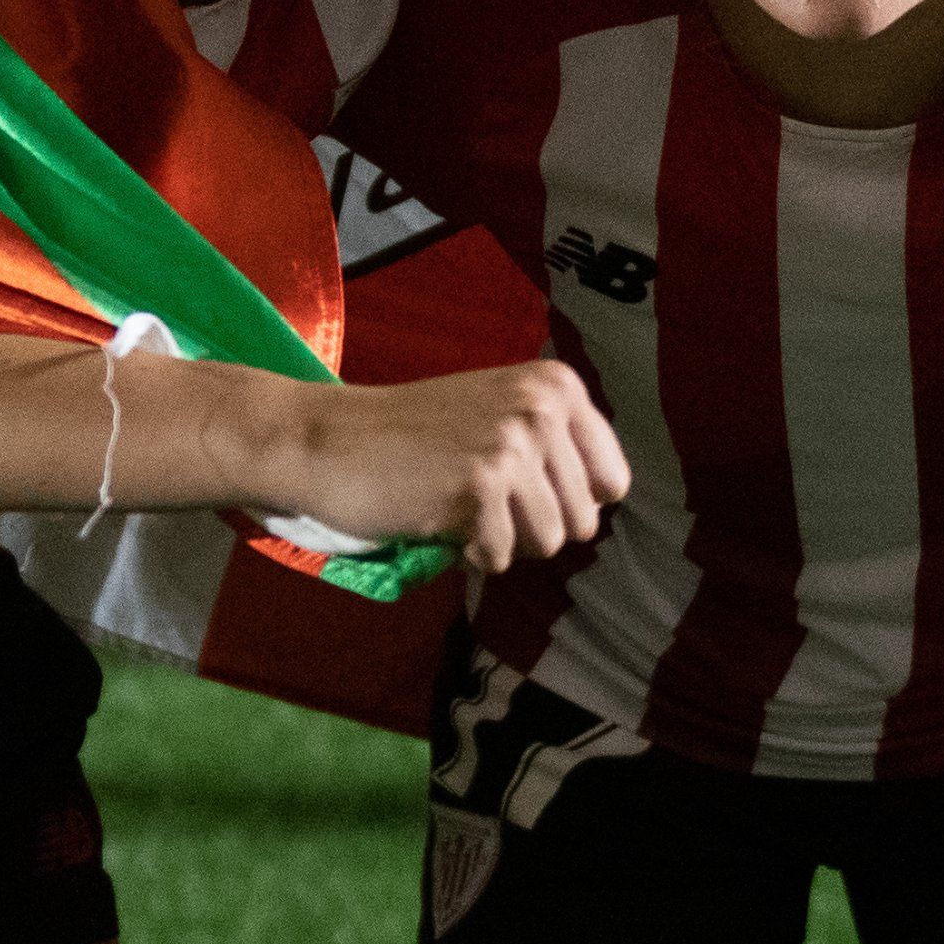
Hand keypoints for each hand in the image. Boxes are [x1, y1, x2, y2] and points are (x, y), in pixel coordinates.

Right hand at [244, 362, 633, 573]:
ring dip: (503, 539)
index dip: (567, 500)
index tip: (520, 485)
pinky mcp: (479, 487)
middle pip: (584, 520)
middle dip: (534, 526)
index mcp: (557, 386)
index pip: (613, 481)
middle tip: (479, 496)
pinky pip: (502, 556)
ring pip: (549, 543)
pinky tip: (437, 515)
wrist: (330, 437)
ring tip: (458, 503)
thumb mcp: (500, 412)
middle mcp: (542, 408)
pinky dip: (469, 552)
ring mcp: (512, 445)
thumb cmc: (413, 435)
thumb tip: (604, 504)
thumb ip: (556, 445)